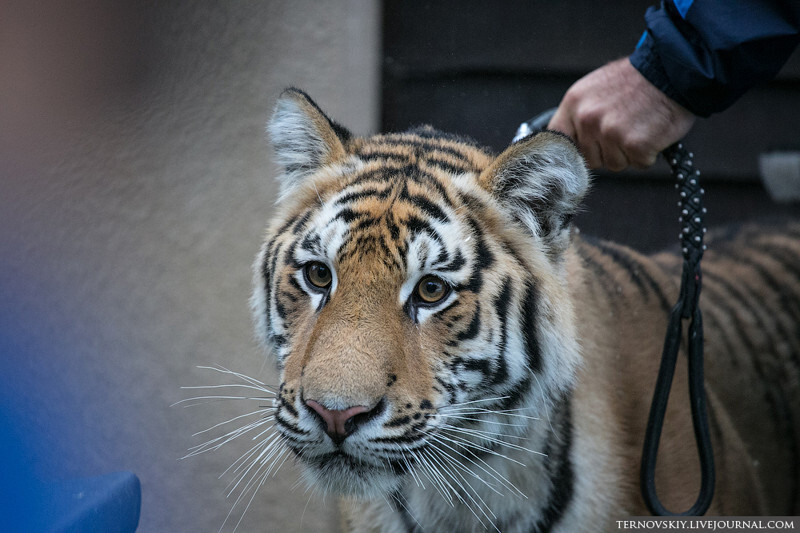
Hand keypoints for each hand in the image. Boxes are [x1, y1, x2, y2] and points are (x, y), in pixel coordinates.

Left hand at [548, 58, 695, 170]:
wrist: (673, 68)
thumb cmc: (637, 80)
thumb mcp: (595, 89)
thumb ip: (579, 115)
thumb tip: (568, 144)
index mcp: (574, 104)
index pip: (557, 142)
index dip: (570, 152)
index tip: (579, 154)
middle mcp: (588, 119)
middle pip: (589, 159)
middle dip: (607, 151)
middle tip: (625, 128)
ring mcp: (611, 133)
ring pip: (614, 164)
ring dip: (629, 153)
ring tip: (640, 126)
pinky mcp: (635, 144)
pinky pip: (638, 164)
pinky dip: (649, 153)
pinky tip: (652, 132)